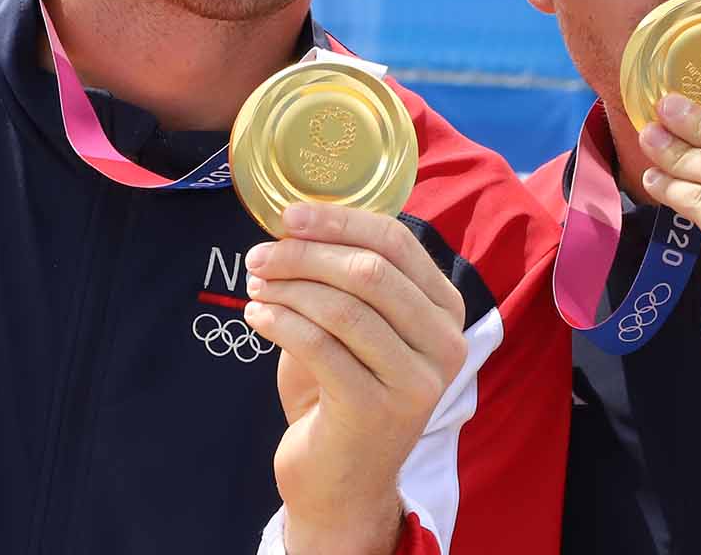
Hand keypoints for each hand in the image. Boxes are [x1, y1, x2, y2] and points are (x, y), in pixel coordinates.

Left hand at [243, 203, 468, 554]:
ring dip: (287, 287)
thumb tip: (299, 220)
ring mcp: (415, 382)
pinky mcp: (375, 410)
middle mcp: (444, 345)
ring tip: (254, 284)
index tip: (288, 216)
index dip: (339, 221)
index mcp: (446, 311)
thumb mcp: (358, 327)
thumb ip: (348, 278)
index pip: (397, 242)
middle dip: (305, 254)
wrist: (342, 484)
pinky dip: (280, 322)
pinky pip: (319, 346)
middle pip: (370, 271)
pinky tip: (257, 315)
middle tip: (259, 255)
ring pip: (343, 307)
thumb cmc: (343, 392)